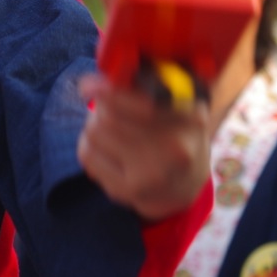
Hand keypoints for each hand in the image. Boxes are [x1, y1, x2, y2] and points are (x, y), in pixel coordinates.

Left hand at [76, 71, 210, 222]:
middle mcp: (177, 147)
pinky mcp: (130, 191)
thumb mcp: (170, 104)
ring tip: (114, 135)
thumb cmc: (171, 133)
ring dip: (94, 127)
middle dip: (103, 109)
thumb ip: (136, 85)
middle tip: (112, 114)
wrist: (183, 188)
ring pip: (94, 131)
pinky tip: (108, 154)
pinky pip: (87, 155)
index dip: (108, 90)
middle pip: (109, 113)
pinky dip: (89, 148)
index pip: (139, 98)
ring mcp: (154, 173)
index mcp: (190, 116)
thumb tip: (87, 85)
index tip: (88, 86)